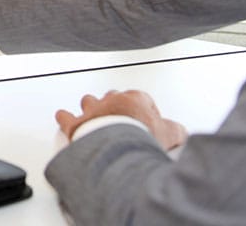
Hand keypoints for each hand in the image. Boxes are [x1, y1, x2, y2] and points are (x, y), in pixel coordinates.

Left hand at [55, 89, 187, 150]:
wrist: (116, 148)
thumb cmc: (141, 138)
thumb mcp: (171, 134)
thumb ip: (177, 131)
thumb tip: (182, 133)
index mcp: (134, 99)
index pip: (142, 99)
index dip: (145, 111)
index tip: (147, 122)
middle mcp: (111, 101)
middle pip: (113, 97)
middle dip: (116, 105)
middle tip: (121, 117)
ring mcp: (92, 111)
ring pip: (89, 101)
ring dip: (92, 107)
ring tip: (94, 114)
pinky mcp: (76, 124)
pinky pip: (65, 116)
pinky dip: (65, 117)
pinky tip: (64, 117)